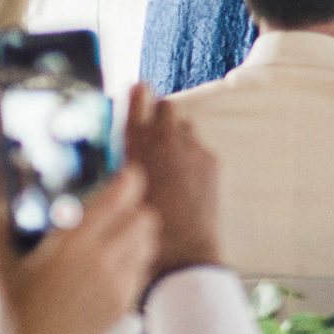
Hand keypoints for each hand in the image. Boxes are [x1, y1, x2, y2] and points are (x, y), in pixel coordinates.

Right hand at [0, 162, 157, 333]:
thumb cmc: (11, 317)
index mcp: (74, 242)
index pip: (121, 195)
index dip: (128, 180)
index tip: (122, 175)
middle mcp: (105, 258)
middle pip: (145, 216)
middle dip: (133, 208)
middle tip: (112, 212)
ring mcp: (120, 282)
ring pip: (148, 242)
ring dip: (136, 234)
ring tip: (110, 240)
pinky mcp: (125, 304)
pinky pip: (142, 270)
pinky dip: (133, 261)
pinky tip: (107, 270)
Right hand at [121, 87, 221, 277]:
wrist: (180, 248)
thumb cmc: (140, 226)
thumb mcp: (121, 189)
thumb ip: (126, 163)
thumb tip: (129, 153)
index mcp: (135, 147)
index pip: (136, 107)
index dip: (137, 94)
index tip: (138, 85)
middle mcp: (164, 141)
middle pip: (166, 108)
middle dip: (160, 113)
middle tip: (155, 126)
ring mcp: (192, 149)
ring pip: (185, 128)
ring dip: (177, 135)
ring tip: (170, 158)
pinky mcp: (211, 161)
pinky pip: (200, 147)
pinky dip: (192, 155)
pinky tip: (186, 177)